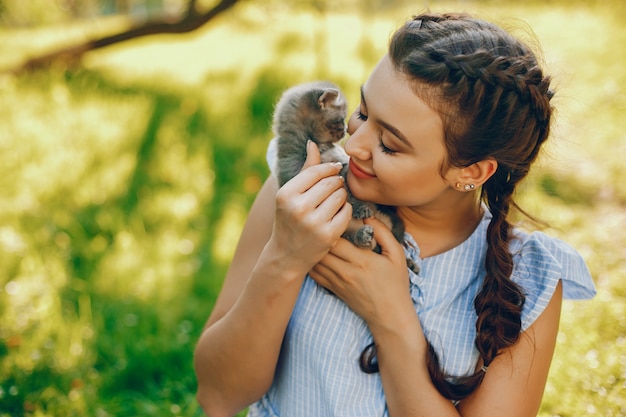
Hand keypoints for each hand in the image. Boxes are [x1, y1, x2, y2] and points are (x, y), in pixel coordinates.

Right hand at [268, 141, 352, 274]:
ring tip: (333, 201)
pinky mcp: (329, 235)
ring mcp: (314, 223)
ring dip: (341, 195)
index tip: (334, 170)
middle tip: (333, 188)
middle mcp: (298, 208)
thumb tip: (313, 143)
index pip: (315, 172)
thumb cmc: (289, 219)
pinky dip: (345, 210)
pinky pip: (347, 211)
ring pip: (341, 195)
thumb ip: (305, 170)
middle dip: (336, 182)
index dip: (328, 168)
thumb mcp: (290, 195)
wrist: (286, 255)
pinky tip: (336, 214)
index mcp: (286, 195)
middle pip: (331, 182)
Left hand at [309, 217, 412, 327]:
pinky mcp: (333, 289)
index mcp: (362, 260)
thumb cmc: (396, 283)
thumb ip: (383, 233)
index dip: (332, 225)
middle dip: (320, 234)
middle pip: (322, 248)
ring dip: (314, 247)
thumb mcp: (397, 255)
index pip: (336, 238)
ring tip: (316, 236)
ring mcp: (337, 281)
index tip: (334, 217)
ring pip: (315, 260)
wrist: (390, 315)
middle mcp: (346, 271)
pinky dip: (312, 262)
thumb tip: (368, 217)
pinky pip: (314, 273)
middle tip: (322, 224)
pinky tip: (315, 253)